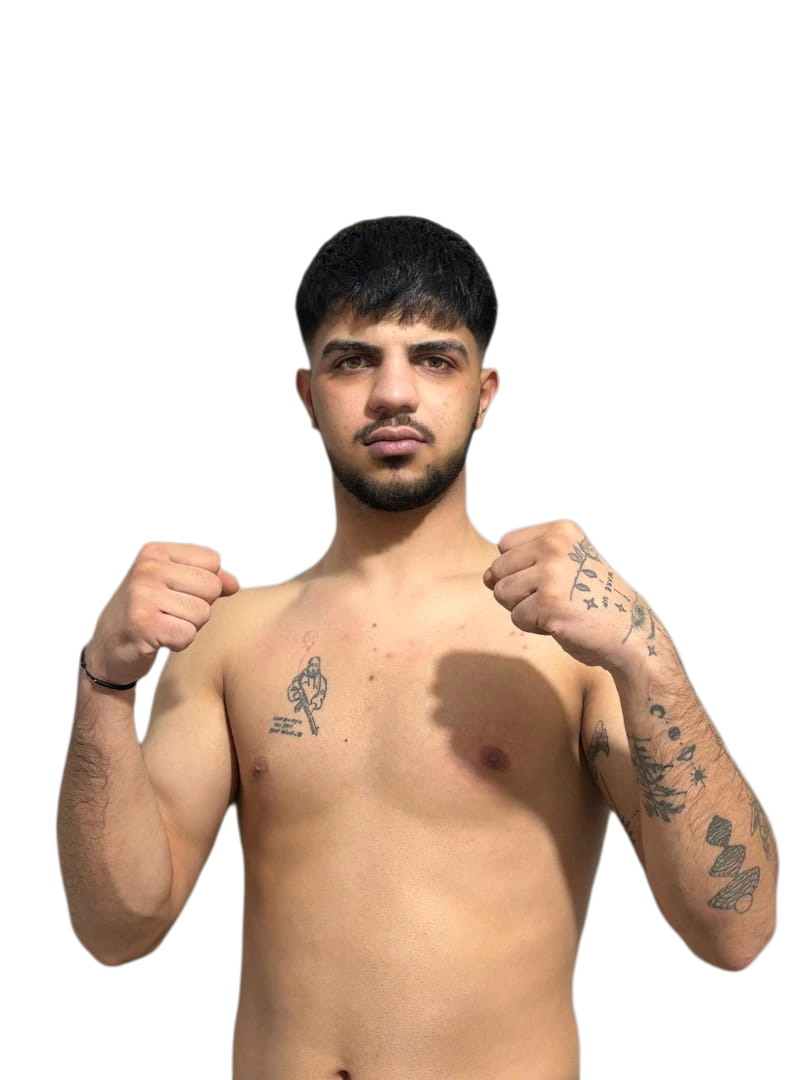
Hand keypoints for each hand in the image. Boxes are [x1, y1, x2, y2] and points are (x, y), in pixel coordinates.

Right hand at [84, 542, 240, 685]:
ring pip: (203, 612)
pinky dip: (179, 642)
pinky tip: (159, 638)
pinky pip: (188, 635)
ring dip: (189, 626)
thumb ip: (206, 579)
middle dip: (199, 606)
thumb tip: (234, 583)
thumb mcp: (172, 585)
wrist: (107, 648)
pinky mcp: (144, 624)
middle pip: (211, 586)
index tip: (179, 592)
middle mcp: (147, 569)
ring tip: (164, 624)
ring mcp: (143, 595)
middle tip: (171, 613)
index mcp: (155, 552)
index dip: (205, 582)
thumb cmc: (145, 613)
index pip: (211, 559)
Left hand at [483, 519, 659, 669]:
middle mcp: (555, 546)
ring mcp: (551, 574)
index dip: (519, 566)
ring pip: (501, 592)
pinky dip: (534, 625)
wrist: (631, 632)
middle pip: (498, 568)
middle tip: (552, 597)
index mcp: (561, 531)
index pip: (506, 543)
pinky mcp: (548, 604)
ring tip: (555, 608)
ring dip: (523, 608)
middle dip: (517, 589)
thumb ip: (527, 560)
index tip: (549, 577)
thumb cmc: (596, 601)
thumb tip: (486, 576)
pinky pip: (516, 617)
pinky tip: (560, 621)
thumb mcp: (568, 563)